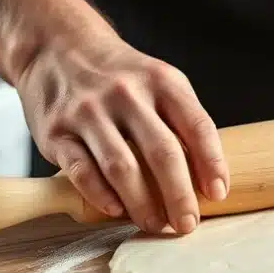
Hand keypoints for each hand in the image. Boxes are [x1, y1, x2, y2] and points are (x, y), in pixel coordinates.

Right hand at [16, 21, 228, 234]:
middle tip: (187, 224)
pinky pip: (82, 171)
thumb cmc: (119, 76)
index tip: (217, 194)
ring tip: (155, 224)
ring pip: (122, 166)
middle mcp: (126, 93)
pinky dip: (101, 196)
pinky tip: (117, 211)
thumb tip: (206, 179)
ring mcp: (88, 112)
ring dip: (142, 204)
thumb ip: (181, 121)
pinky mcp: (56, 131)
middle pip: (162, 152)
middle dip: (179, 195)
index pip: (196, 125)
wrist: (56, 47)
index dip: (212, 163)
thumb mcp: (158, 81)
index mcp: (161, 81)